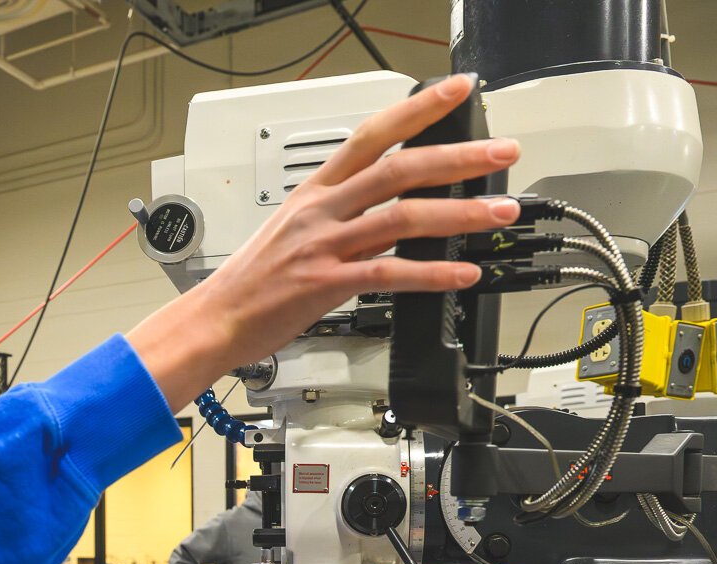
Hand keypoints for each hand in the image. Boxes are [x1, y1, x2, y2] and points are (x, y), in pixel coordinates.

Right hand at [126, 73, 520, 410]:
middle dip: (459, 158)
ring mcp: (324, 246)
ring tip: (500, 212)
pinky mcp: (325, 284)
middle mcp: (321, 211)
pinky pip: (389, 274)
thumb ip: (348, 219)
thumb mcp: (296, 233)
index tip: (456, 90)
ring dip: (460, 214)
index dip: (417, 109)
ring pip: (402, 217)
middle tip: (502, 153)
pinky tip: (462, 274)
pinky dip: (432, 274)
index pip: (372, 135)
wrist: (215, 319)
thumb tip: (397, 212)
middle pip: (399, 169)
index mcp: (315, 192)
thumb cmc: (252, 281)